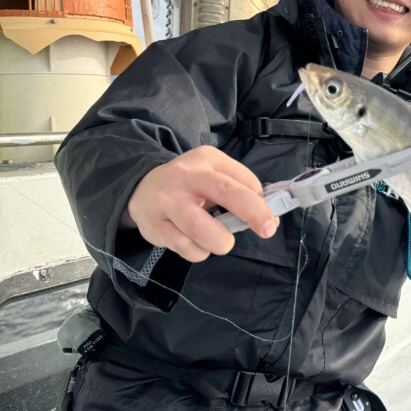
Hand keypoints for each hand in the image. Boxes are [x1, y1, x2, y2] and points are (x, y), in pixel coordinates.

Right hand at [122, 146, 278, 261]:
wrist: (142, 190)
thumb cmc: (189, 185)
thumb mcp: (212, 174)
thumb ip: (239, 190)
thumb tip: (268, 219)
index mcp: (207, 159)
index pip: (243, 178)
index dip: (260, 201)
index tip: (268, 218)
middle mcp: (187, 176)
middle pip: (227, 192)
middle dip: (253, 212)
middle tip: (267, 229)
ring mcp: (169, 201)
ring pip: (204, 230)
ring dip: (221, 242)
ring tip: (219, 241)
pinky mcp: (156, 227)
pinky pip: (188, 248)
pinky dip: (199, 251)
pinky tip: (194, 241)